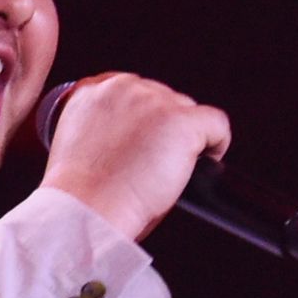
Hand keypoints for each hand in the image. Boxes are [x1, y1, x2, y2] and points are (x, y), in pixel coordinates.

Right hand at [40, 73, 231, 241]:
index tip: (144, 140)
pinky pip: (216, 123)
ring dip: (184, 138)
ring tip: (173, 169)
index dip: (143, 118)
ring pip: (187, 110)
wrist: (86, 210)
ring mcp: (155, 103)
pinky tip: (207, 162)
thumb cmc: (80, 194)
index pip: (132, 90)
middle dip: (163, 129)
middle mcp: (123, 88)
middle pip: (162, 98)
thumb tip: (137, 135)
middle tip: (155, 164)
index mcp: (91, 91)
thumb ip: (104, 129)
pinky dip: (217, 143)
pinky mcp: (181, 123)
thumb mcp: (81, 146)